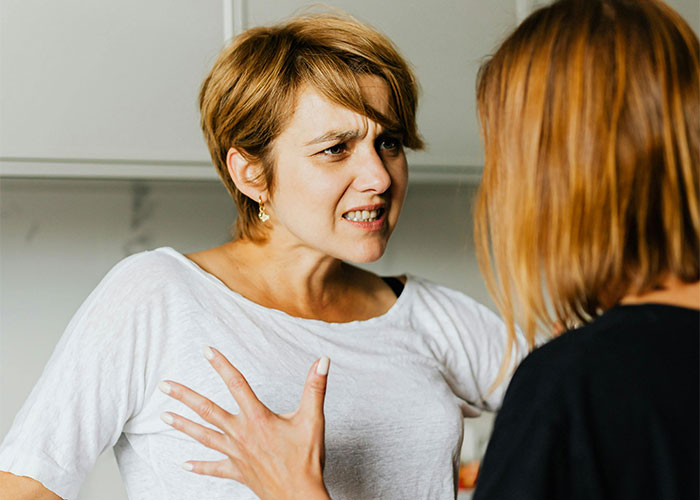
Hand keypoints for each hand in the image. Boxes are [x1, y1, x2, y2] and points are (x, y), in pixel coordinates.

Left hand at [159, 347, 331, 499]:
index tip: (207, 351)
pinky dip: (198, 466)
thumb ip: (315, 387)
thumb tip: (322, 361)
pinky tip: (183, 464)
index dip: (221, 365)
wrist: (299, 496)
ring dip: (183, 425)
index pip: (236, 384)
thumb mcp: (313, 419)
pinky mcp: (237, 471)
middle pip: (207, 411)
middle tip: (164, 385)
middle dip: (185, 396)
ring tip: (164, 415)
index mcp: (257, 418)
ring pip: (204, 436)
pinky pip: (213, 468)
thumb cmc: (306, 460)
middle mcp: (241, 434)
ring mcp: (236, 454)